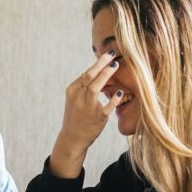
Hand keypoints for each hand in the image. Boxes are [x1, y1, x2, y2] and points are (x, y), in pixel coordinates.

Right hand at [50, 51, 123, 177]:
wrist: (72, 138)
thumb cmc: (77, 116)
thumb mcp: (75, 99)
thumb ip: (84, 86)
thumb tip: (96, 70)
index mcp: (72, 91)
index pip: (86, 73)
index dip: (98, 63)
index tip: (108, 55)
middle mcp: (77, 98)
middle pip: (89, 76)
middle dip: (101, 63)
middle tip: (112, 53)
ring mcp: (86, 108)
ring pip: (95, 87)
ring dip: (106, 74)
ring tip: (116, 65)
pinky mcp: (97, 118)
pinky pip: (106, 106)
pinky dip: (113, 98)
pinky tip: (120, 92)